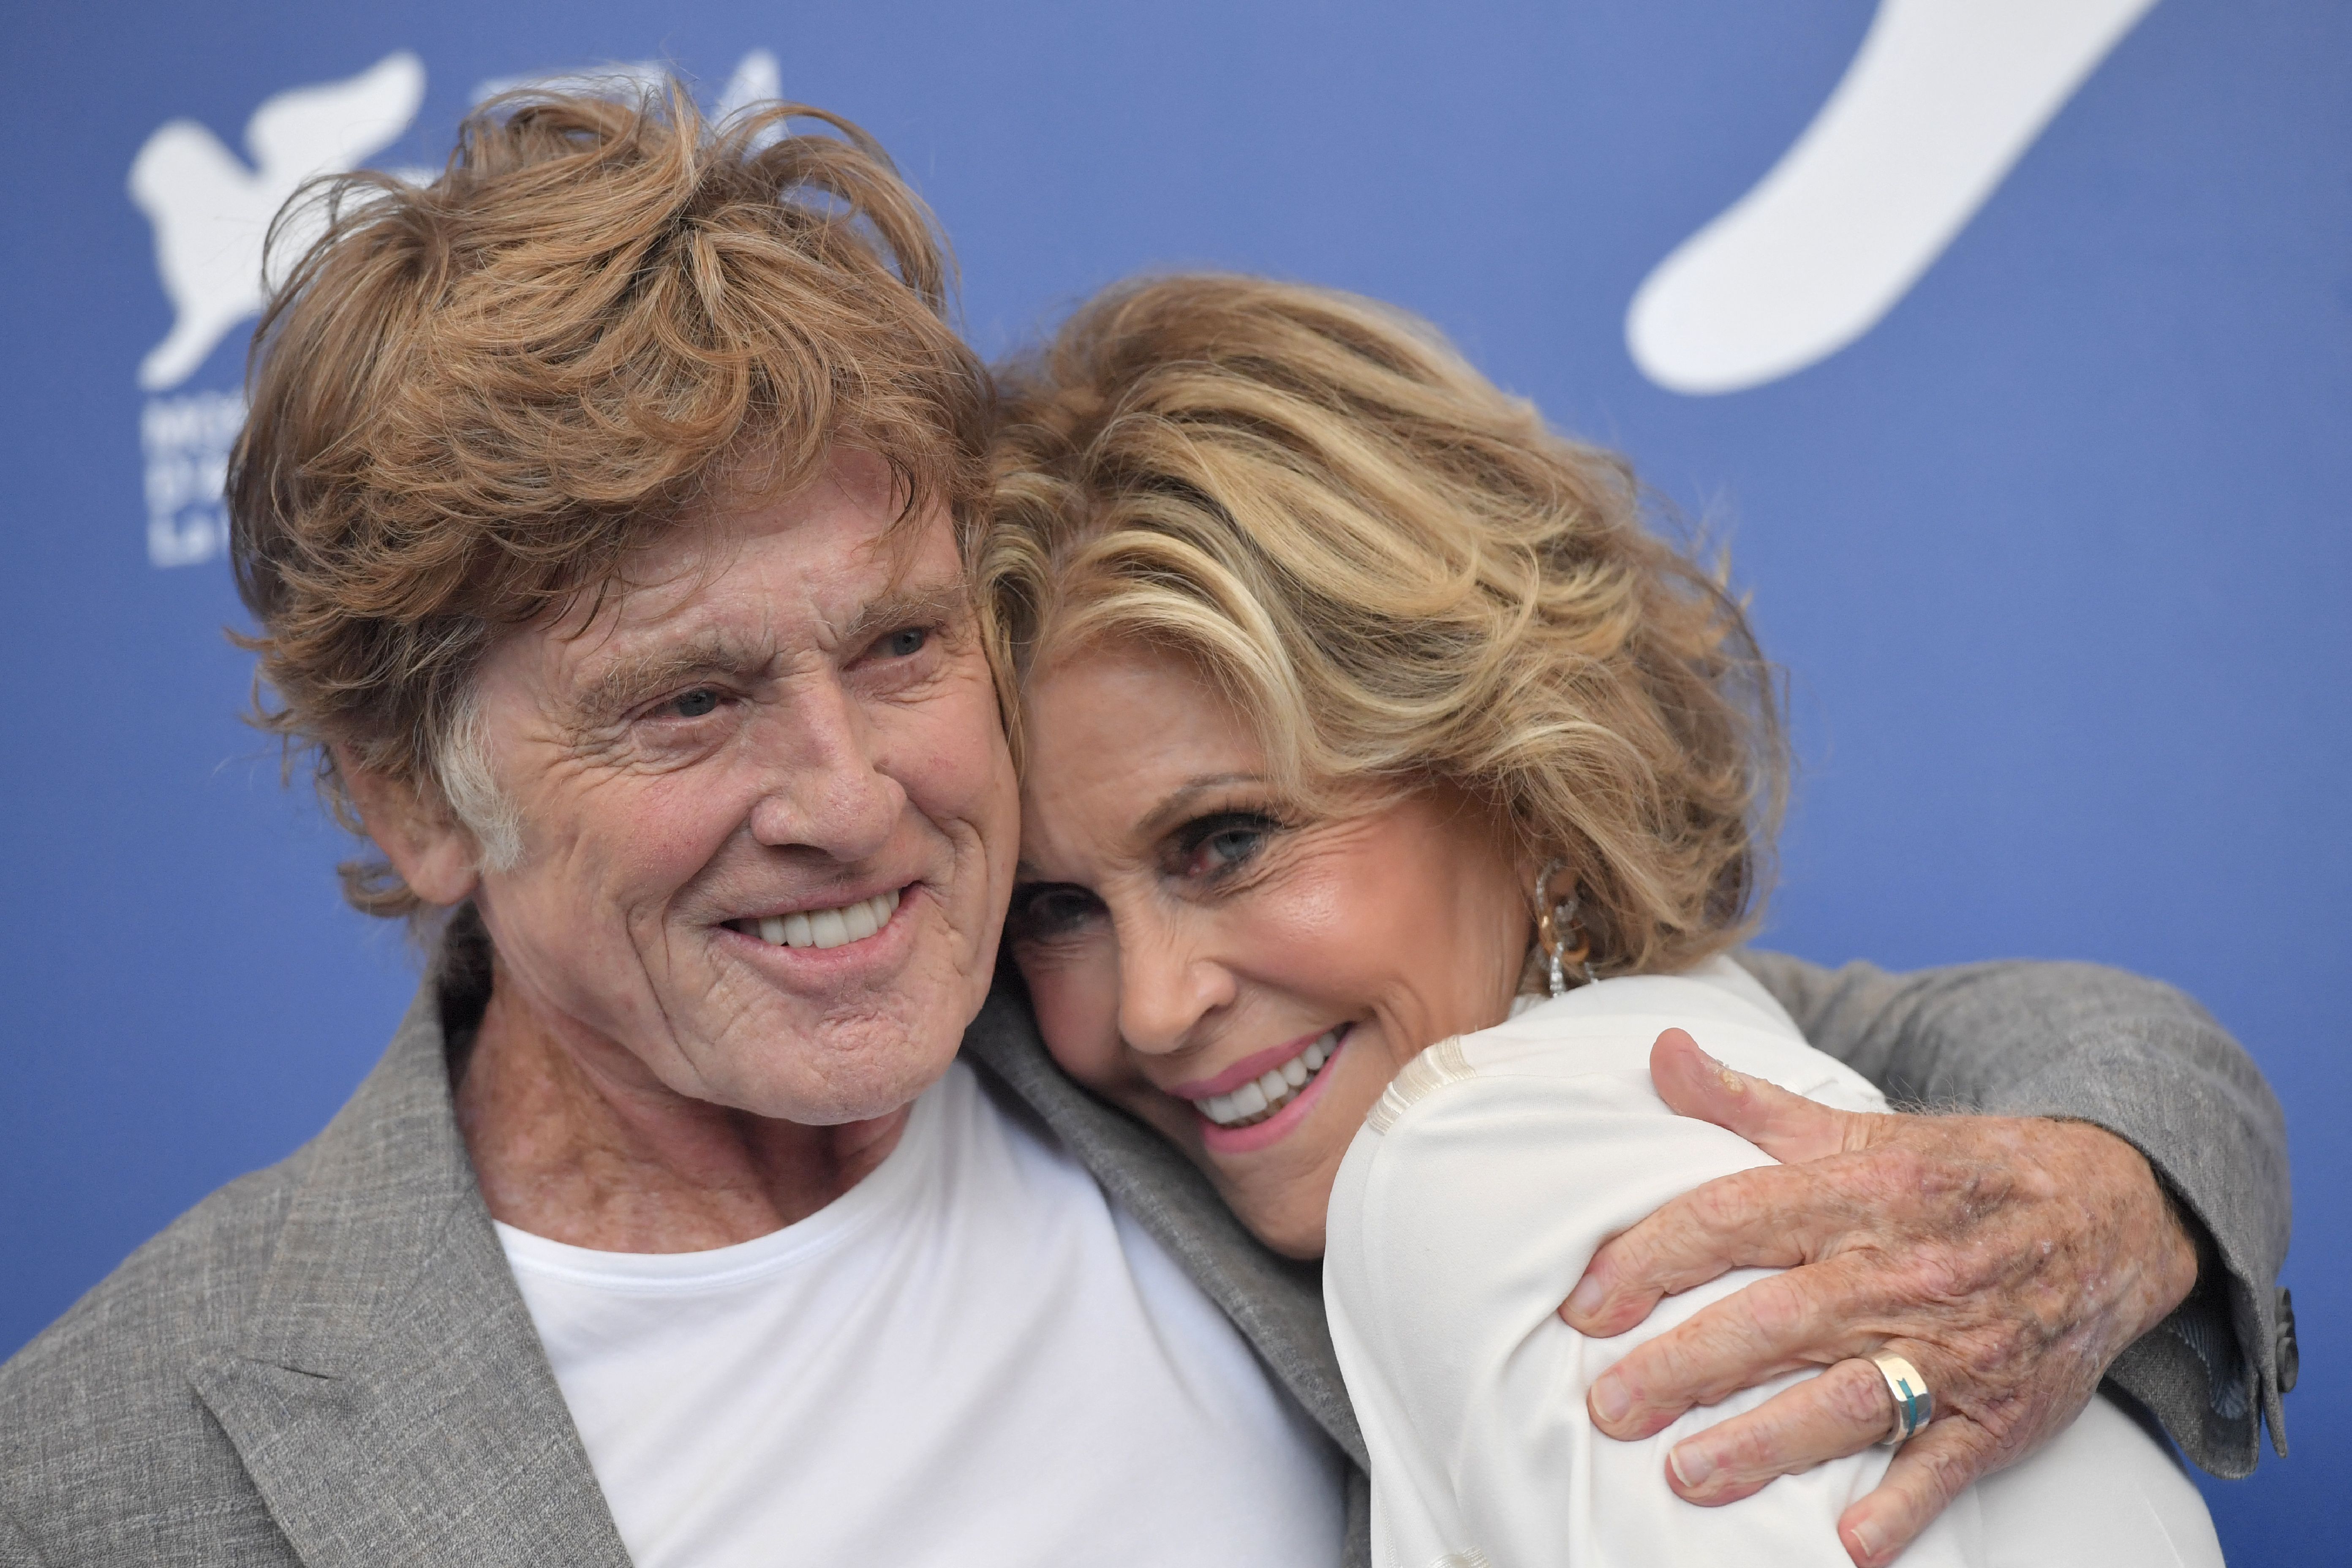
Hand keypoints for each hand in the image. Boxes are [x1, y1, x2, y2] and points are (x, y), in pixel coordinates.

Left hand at [1560, 1028, 2199, 1566]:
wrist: (2113, 1212)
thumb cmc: (1958, 1174)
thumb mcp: (1858, 1130)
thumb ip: (1748, 1102)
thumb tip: (1660, 1051)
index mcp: (1858, 1192)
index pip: (1732, 1219)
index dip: (1651, 1259)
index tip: (1585, 1304)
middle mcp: (1900, 1270)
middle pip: (1776, 1320)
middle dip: (1685, 1365)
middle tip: (1608, 1405)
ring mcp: (1954, 1347)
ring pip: (1848, 1398)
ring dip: (1765, 1443)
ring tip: (1686, 1474)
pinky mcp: (2001, 1413)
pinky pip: (1946, 1465)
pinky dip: (1902, 1507)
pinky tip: (1850, 1543)